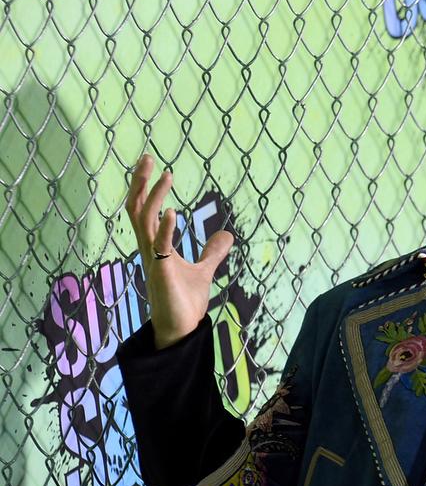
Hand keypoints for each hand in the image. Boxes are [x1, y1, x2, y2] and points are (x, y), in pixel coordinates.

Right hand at [124, 153, 234, 348]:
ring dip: (154, 197)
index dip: (146, 188)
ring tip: (165, 176)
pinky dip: (166, 228)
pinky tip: (173, 211)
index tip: (154, 166)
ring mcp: (154, 259)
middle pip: (137, 209)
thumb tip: (227, 235)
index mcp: (155, 246)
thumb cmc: (185, 301)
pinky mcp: (162, 272)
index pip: (144, 210)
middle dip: (140, 183)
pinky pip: (160, 246)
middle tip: (147, 157)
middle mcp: (149, 249)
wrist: (181, 328)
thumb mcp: (204, 271)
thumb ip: (212, 252)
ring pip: (145, 221)